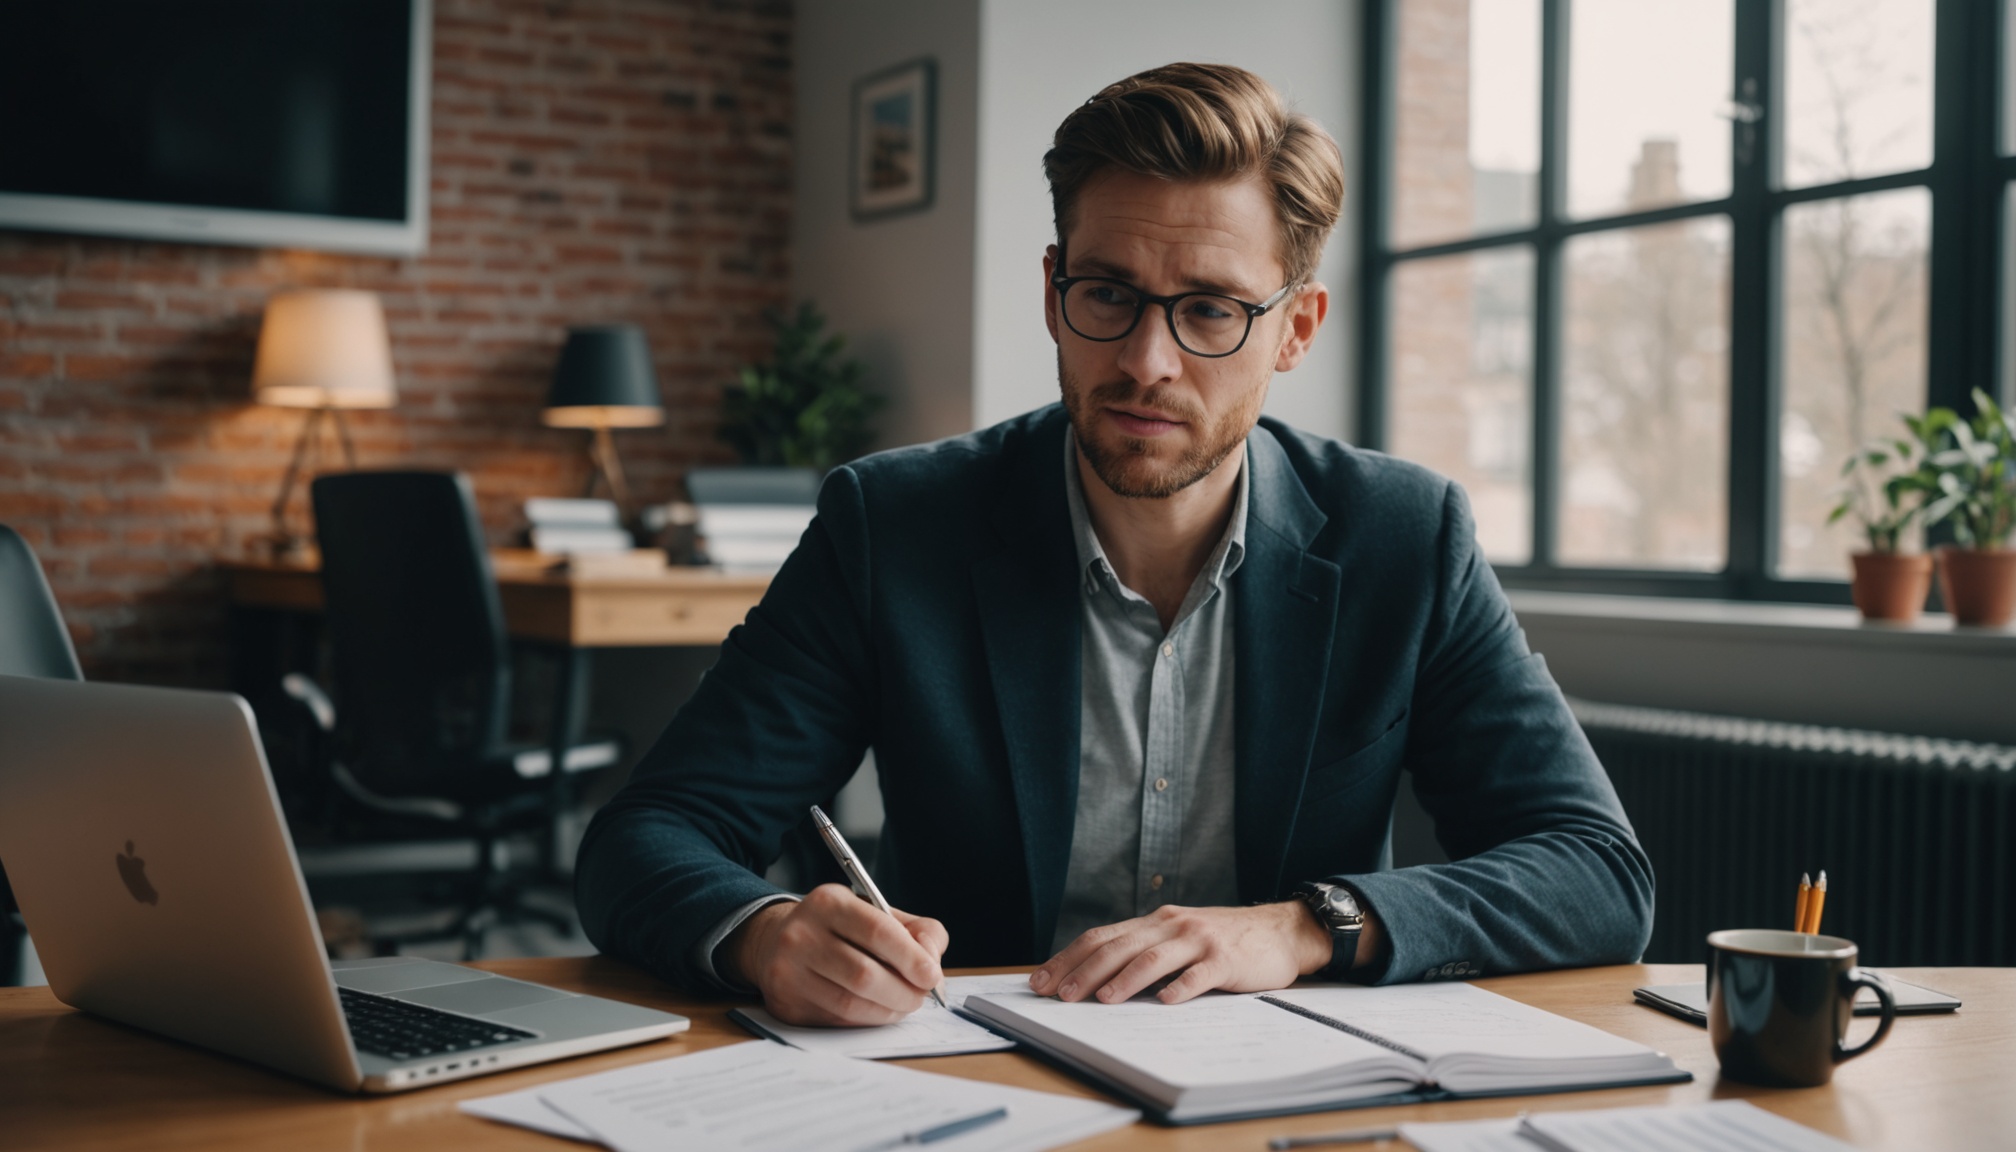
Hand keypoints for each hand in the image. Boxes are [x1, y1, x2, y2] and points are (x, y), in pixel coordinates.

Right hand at [725, 884, 948, 1025]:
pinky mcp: (785, 1004)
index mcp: (829, 903)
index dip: (911, 958)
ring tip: (902, 1005)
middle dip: (904, 992)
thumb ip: (918, 931)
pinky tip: (875, 1011)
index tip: (932, 976)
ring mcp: (788, 971)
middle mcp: (801, 934)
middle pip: (864, 975)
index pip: (878, 931)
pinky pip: (836, 1020)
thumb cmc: (840, 928)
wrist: (775, 941)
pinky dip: (865, 1020)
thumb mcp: (877, 913)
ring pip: (850, 1003)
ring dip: (887, 1011)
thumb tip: (932, 963)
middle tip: (921, 997)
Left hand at [1028, 902, 1337, 1004]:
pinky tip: (1165, 1002)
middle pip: (1120, 946)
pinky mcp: (1226, 960)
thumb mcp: (1178, 939)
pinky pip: (1199, 975)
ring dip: (1125, 979)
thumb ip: (1144, 952)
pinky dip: (1181, 988)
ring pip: (1154, 958)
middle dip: (1086, 971)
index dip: (1068, 958)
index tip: (1040, 981)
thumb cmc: (1221, 942)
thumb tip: (1093, 981)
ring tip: (1103, 998)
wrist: (1279, 931)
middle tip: (1061, 995)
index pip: (1101, 937)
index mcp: (1154, 922)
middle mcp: (1172, 925)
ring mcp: (1199, 941)